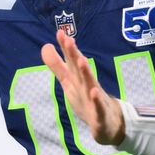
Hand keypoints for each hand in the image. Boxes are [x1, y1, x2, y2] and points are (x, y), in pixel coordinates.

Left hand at [41, 29, 125, 145]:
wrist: (108, 122)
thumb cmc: (87, 97)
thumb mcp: (69, 82)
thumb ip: (57, 65)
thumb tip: (45, 46)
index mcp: (77, 78)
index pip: (71, 61)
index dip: (65, 48)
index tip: (60, 32)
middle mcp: (86, 85)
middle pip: (79, 68)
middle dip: (74, 54)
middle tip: (68, 39)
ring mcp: (94, 99)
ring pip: (89, 84)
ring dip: (85, 72)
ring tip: (81, 60)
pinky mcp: (99, 114)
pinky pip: (97, 106)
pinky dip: (96, 99)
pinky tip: (94, 92)